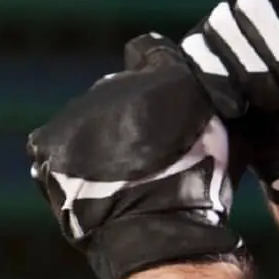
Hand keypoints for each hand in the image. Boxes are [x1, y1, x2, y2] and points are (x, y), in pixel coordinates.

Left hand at [26, 34, 244, 278]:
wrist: (158, 229)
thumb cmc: (203, 183)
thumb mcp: (230, 131)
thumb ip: (212, 99)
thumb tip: (206, 86)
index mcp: (165, 73)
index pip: (153, 49)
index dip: (162, 68)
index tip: (168, 95)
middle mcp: (117, 82)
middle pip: (119, 86)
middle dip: (131, 107)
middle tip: (148, 145)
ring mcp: (79, 112)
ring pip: (89, 114)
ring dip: (101, 132)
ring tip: (119, 170)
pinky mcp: (48, 142)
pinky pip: (58, 141)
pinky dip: (70, 155)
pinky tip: (91, 177)